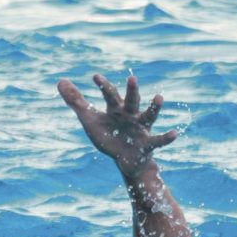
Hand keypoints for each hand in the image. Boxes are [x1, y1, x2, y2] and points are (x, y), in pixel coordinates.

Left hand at [57, 74, 176, 177]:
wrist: (125, 160)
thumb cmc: (108, 135)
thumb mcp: (90, 119)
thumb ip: (76, 101)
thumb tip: (61, 80)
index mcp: (116, 110)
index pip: (110, 95)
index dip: (103, 86)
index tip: (95, 76)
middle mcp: (131, 116)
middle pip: (131, 101)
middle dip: (132, 90)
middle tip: (132, 78)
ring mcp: (141, 129)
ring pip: (149, 116)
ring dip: (154, 108)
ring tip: (159, 97)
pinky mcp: (147, 144)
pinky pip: (159, 140)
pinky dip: (167, 138)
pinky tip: (175, 133)